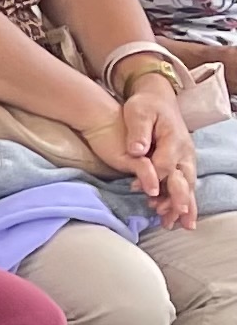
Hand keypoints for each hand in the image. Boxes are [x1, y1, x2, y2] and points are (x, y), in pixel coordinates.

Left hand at [95, 80, 198, 227]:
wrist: (157, 99)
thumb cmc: (145, 106)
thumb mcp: (137, 112)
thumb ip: (138, 131)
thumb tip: (136, 151)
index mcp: (174, 139)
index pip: (165, 163)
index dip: (152, 178)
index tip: (137, 189)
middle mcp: (184, 151)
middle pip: (184, 179)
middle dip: (178, 199)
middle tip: (171, 218)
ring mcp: (186, 158)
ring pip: (188, 185)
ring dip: (184, 206)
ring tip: (179, 225)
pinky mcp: (182, 163)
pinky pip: (186, 185)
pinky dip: (184, 201)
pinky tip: (179, 217)